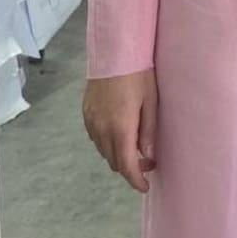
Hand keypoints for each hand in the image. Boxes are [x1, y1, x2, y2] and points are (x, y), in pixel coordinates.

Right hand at [83, 69, 157, 192]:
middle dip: (130, 168)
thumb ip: (148, 131)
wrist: (114, 51)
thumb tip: (147, 155)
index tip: (145, 186)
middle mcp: (101, 129)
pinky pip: (96, 138)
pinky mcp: (85, 114)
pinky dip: (108, 143)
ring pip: (103, 151)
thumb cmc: (138, 74)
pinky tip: (120, 133)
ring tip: (136, 147)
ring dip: (118, 155)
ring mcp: (90, 122)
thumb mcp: (150, 101)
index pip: (126, 165)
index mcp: (120, 128)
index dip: (135, 180)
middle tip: (147, 161)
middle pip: (114, 161)